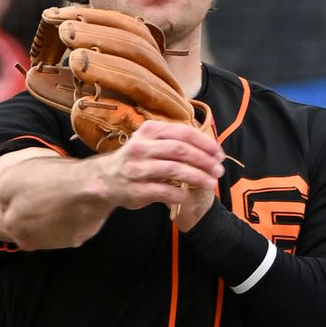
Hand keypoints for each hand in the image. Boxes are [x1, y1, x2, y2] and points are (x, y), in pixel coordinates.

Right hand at [96, 121, 224, 227]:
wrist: (105, 179)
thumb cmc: (137, 158)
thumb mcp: (151, 140)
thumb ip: (175, 139)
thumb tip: (209, 145)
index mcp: (150, 131)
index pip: (184, 133)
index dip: (205, 143)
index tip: (219, 154)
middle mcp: (142, 147)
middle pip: (181, 150)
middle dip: (205, 160)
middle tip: (219, 170)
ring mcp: (137, 168)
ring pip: (174, 170)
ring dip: (197, 177)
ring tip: (211, 183)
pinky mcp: (136, 189)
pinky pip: (164, 190)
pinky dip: (180, 193)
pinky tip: (188, 195)